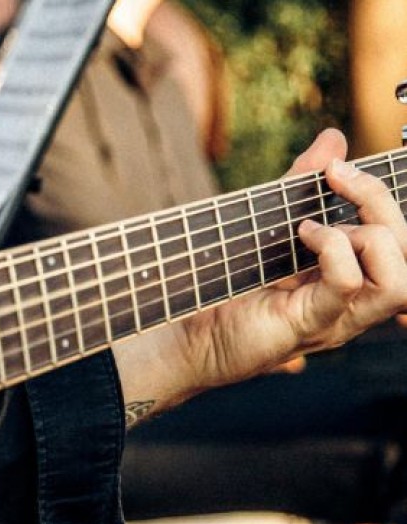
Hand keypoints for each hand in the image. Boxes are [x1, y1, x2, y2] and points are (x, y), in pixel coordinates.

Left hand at [113, 129, 406, 422]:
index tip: (338, 166)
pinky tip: (301, 236)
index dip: (380, 194)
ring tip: (317, 222)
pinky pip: (346, 285)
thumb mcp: (268, 223)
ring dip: (371, 235)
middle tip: (337, 176)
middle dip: (380, 202)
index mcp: (352, 276)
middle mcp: (353, 301)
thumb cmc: (226, 284)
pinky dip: (332, 250)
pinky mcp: (309, 324)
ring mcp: (336, 318)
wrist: (187, 335)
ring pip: (399, 280)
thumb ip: (300, 185)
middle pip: (406, 252)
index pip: (400, 238)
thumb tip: (334, 138)